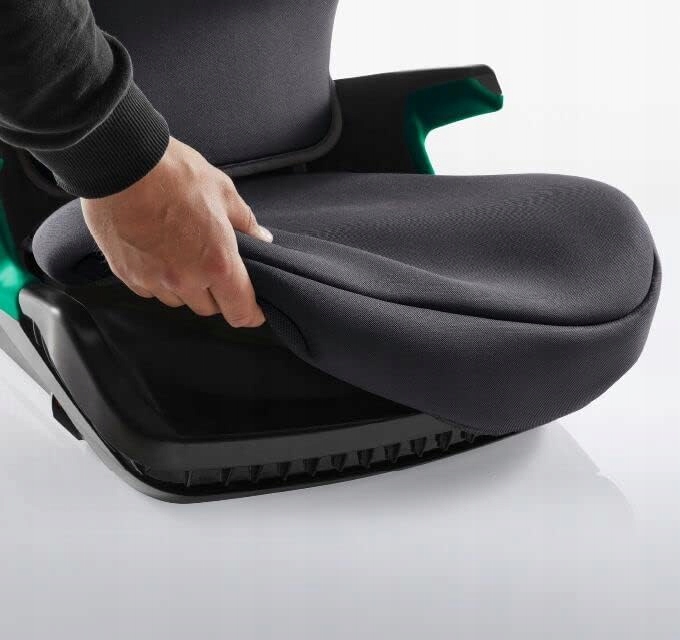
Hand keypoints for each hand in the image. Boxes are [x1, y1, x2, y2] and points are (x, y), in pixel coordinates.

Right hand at [81, 137, 272, 326]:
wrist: (120, 162)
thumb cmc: (173, 173)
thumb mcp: (222, 192)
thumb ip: (245, 222)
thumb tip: (261, 239)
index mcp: (217, 263)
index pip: (240, 311)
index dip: (251, 314)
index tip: (254, 310)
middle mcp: (186, 280)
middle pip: (209, 308)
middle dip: (217, 294)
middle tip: (214, 266)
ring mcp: (153, 280)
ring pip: (178, 301)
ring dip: (186, 288)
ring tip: (182, 253)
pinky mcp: (126, 274)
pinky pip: (150, 290)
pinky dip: (158, 279)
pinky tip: (157, 252)